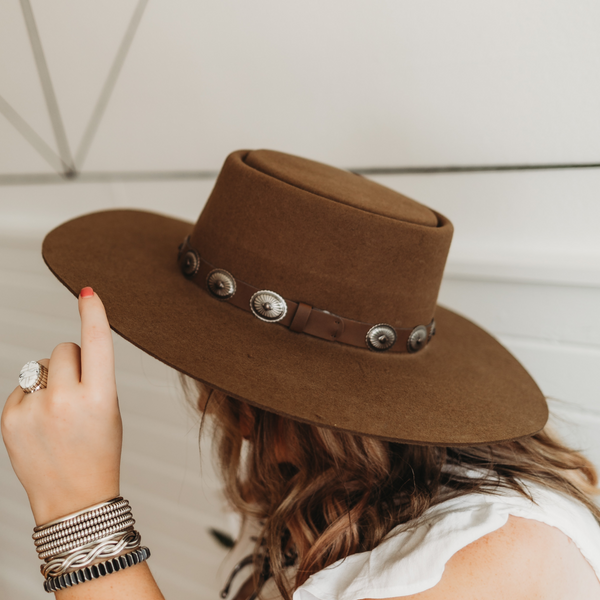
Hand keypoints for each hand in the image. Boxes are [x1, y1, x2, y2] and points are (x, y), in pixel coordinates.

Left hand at [1, 288, 121, 525]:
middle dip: (71, 360)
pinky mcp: (10, 419)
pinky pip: (21, 386)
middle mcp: (66, 400)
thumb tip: (65, 351)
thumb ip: (92, 378)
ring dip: (49, 378)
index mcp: (100, 397)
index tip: (88, 293)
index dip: (94, 313)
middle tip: (76, 390)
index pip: (97, 342)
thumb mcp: (109, 411)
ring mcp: (35, 410)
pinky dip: (30, 396)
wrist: (74, 499)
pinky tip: (39, 422)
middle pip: (64, 348)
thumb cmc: (97, 452)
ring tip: (56, 413)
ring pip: (41, 365)